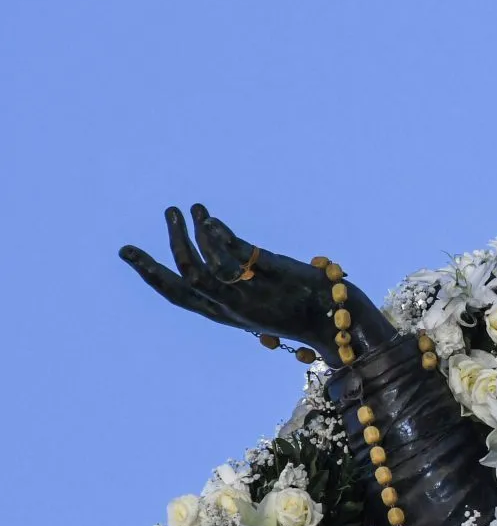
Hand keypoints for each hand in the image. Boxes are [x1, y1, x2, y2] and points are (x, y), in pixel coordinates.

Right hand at [120, 205, 391, 362]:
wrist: (339, 316)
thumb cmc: (303, 300)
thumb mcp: (262, 280)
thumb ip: (236, 256)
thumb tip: (210, 226)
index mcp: (228, 312)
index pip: (179, 296)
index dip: (151, 274)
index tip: (128, 252)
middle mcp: (233, 308)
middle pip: (181, 284)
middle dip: (155, 260)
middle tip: (138, 235)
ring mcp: (247, 295)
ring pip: (199, 267)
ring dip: (185, 236)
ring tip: (182, 209)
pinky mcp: (265, 280)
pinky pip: (230, 255)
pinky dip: (215, 234)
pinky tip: (207, 217)